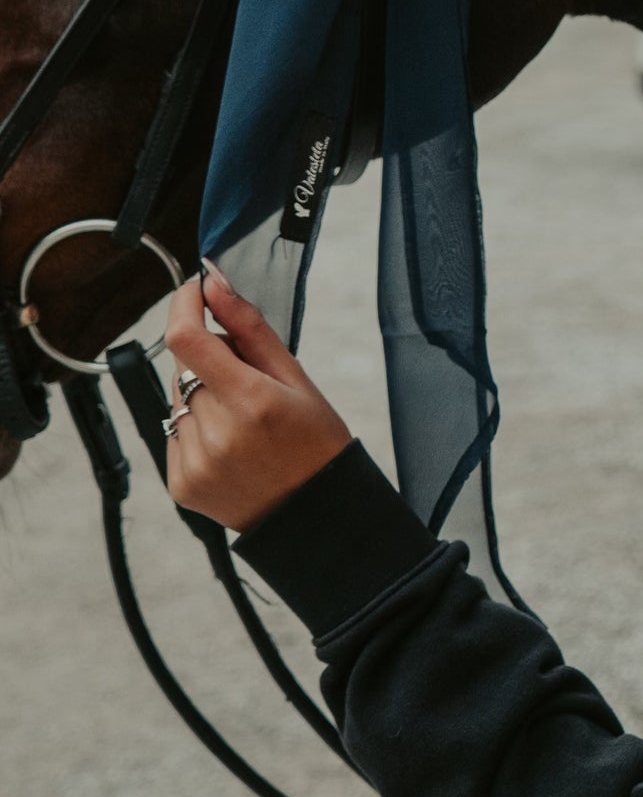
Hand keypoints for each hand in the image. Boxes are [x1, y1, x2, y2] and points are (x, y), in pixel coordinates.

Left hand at [165, 262, 352, 533]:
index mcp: (252, 402)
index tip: (195, 291)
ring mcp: (195, 463)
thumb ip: (248, 327)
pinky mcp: (180, 484)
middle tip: (243, 377)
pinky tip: (228, 444)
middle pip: (184, 367)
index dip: (183, 305)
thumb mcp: (295, 377)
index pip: (186, 339)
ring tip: (240, 419)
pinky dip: (194, 427)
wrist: (313, 514)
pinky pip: (173, 433)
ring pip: (176, 399)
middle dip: (207, 357)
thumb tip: (213, 282)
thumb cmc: (315, 441)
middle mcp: (217, 434)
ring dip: (199, 394)